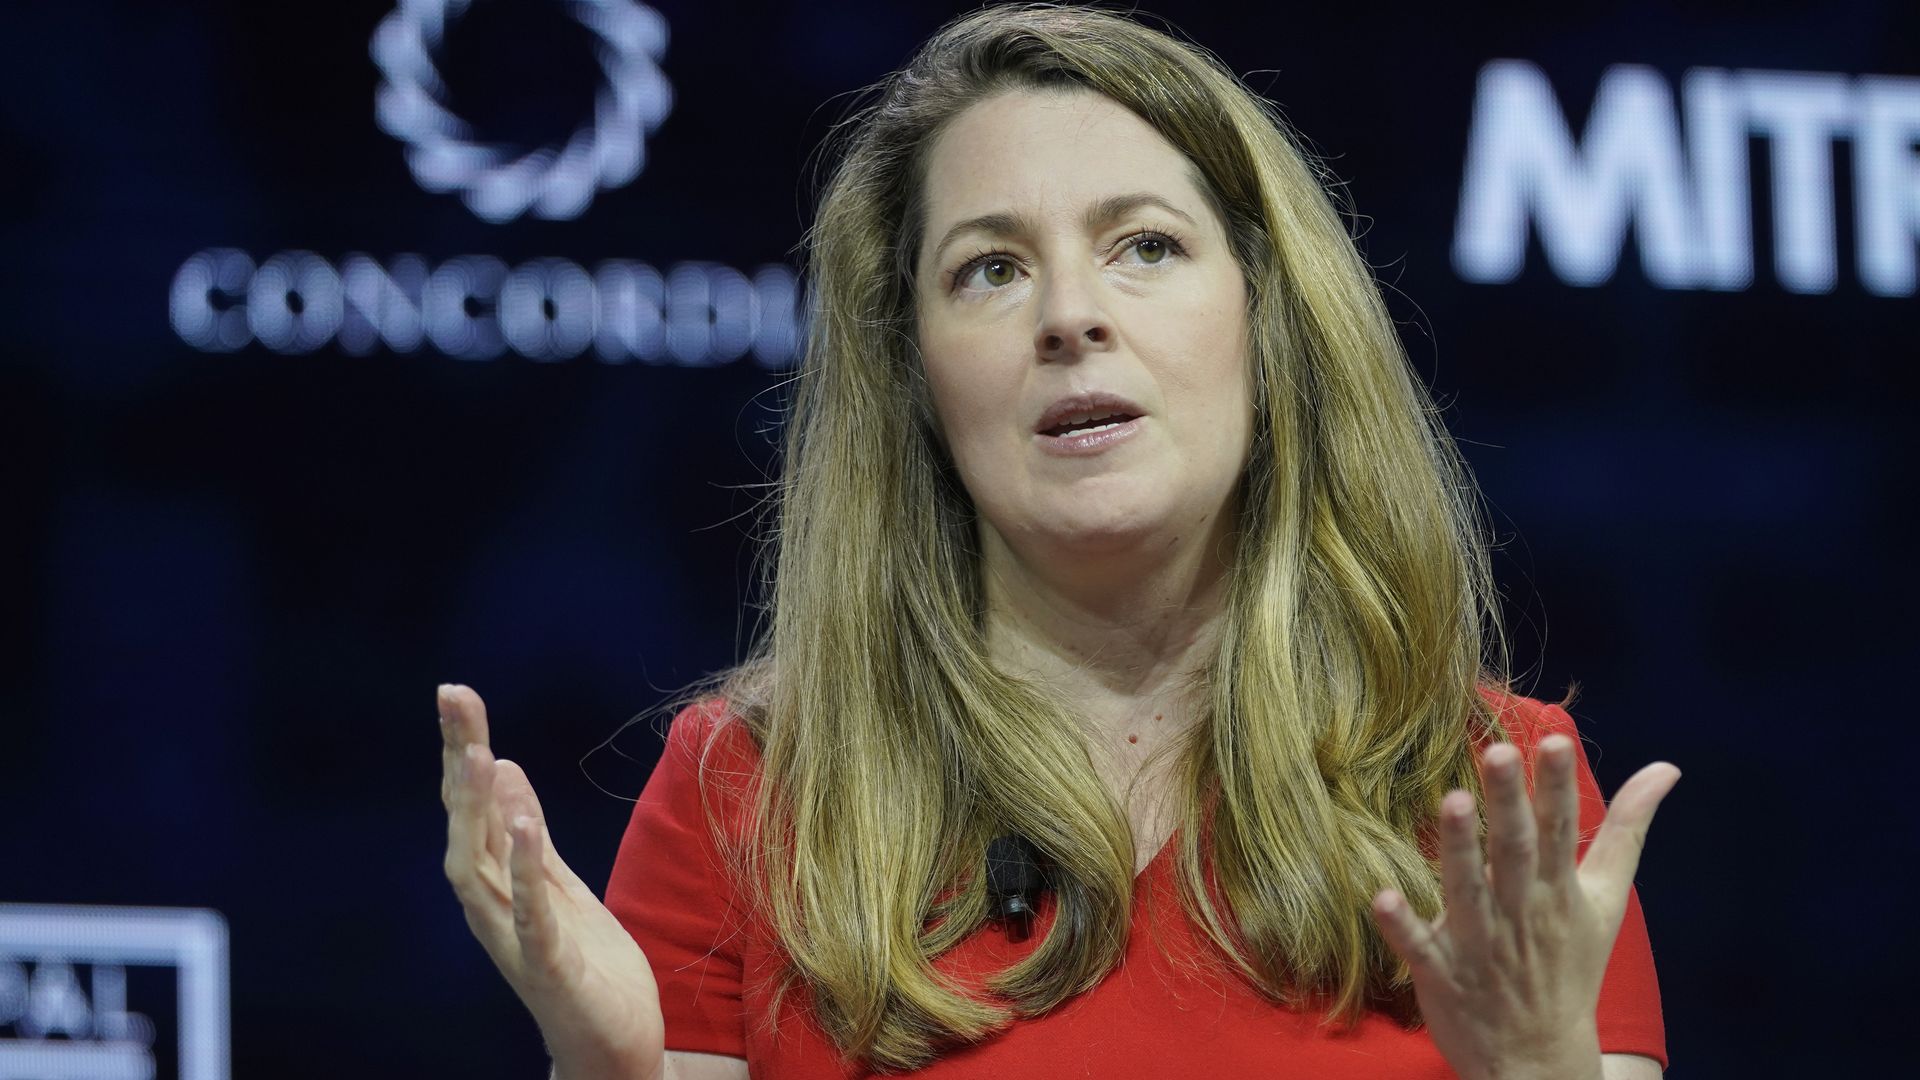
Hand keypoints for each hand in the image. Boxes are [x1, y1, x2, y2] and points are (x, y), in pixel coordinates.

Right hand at [439, 683, 666, 1079]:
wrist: (613, 1049)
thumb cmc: (586, 968)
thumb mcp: (561, 885)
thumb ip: (529, 833)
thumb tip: (501, 767)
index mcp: (499, 883)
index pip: (471, 806)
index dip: (460, 750)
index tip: (455, 694)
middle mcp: (494, 907)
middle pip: (464, 824)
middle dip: (456, 761)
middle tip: (453, 699)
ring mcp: (517, 937)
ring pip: (481, 866)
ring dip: (478, 809)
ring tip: (476, 752)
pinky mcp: (551, 966)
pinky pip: (532, 913)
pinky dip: (526, 870)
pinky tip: (523, 828)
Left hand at [1370, 735, 1679, 1079]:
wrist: (1540, 1060)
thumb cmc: (1570, 965)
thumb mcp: (1606, 899)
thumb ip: (1626, 829)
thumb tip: (1665, 767)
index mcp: (1559, 891)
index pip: (1561, 830)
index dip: (1557, 786)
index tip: (1553, 739)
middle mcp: (1521, 912)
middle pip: (1514, 851)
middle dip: (1509, 804)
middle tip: (1497, 752)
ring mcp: (1480, 944)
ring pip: (1468, 891)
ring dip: (1458, 849)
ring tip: (1449, 800)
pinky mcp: (1442, 972)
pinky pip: (1419, 947)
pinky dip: (1402, 926)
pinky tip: (1381, 896)